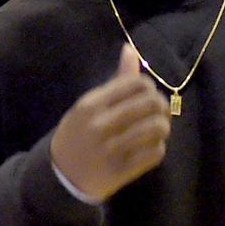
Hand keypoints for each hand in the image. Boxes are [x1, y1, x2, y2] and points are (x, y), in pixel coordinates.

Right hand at [50, 44, 171, 202]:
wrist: (62, 175)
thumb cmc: (78, 133)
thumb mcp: (89, 105)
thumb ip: (115, 80)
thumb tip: (130, 49)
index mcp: (91, 104)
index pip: (137, 84)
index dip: (149, 88)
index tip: (146, 96)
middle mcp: (100, 124)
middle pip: (151, 103)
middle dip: (161, 106)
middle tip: (157, 113)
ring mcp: (111, 149)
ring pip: (157, 128)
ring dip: (162, 127)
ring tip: (156, 130)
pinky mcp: (121, 171)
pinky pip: (155, 152)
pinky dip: (157, 147)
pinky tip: (149, 147)